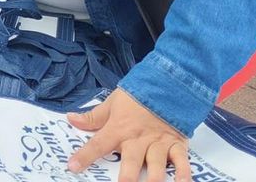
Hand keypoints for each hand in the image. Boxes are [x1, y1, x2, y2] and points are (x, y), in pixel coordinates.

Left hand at [67, 88, 190, 181]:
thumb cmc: (137, 95)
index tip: (73, 167)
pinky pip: (181, 160)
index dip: (85, 156)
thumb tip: (71, 119)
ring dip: (153, 177)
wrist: (167, 84)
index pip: (98, 144)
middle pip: (131, 160)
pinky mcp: (176, 144)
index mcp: (119, 128)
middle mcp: (138, 138)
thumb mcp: (111, 103)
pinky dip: (183, 173)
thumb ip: (93, 116)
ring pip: (156, 164)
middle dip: (127, 176)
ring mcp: (158, 142)